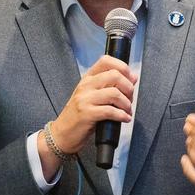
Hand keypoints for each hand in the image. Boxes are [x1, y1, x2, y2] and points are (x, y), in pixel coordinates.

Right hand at [38, 55, 136, 176]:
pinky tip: (124, 118)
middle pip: (114, 75)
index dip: (123, 67)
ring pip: (114, 93)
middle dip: (128, 87)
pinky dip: (122, 115)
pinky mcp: (86, 113)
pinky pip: (110, 111)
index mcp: (87, 78)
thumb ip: (110, 86)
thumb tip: (132, 79)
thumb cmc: (79, 115)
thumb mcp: (92, 96)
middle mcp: (86, 85)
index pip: (106, 61)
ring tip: (127, 110)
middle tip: (130, 98)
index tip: (131, 79)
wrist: (62, 133)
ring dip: (126, 103)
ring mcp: (85, 99)